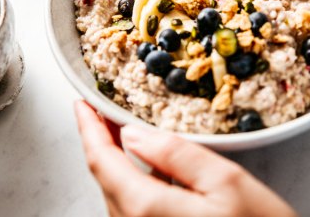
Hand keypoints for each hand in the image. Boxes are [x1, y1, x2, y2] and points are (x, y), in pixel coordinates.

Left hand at [74, 101, 296, 216]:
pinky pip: (133, 209)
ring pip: (118, 194)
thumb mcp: (226, 183)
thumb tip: (134, 135)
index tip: (83, 103)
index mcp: (146, 208)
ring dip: (115, 160)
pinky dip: (131, 180)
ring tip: (121, 131)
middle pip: (106, 178)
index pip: (102, 161)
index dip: (89, 127)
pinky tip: (146, 167)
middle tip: (104, 110)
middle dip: (101, 140)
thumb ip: (176, 155)